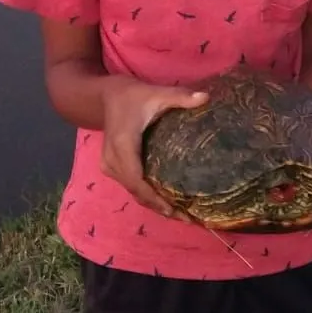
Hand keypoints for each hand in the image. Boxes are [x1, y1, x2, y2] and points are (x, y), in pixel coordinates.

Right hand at [100, 78, 209, 215]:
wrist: (105, 97)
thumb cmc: (132, 96)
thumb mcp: (156, 93)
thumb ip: (179, 97)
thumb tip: (206, 98)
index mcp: (123, 146)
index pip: (137, 180)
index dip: (155, 199)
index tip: (175, 211)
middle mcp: (112, 161)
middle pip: (136, 192)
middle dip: (160, 207)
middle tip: (187, 219)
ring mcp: (110, 166)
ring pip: (133, 192)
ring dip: (154, 204)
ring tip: (180, 215)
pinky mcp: (111, 168)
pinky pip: (131, 186)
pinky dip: (147, 196)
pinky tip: (166, 202)